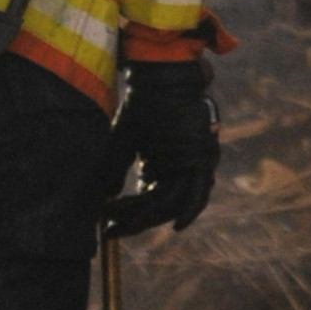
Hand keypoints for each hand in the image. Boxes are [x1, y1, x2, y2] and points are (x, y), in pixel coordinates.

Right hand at [106, 58, 218, 238]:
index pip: (151, 201)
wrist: (163, 79)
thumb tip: (108, 194)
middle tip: (110, 230)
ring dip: (149, 216)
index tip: (108, 227)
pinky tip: (175, 226)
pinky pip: (195, 192)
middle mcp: (181, 167)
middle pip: (163, 208)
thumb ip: (117, 168)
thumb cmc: (144, 105)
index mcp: (165, 164)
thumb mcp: (125, 139)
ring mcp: (193, 163)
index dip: (130, 217)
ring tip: (119, 221)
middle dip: (135, 223)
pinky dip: (189, 210)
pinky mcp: (202, 158)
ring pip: (174, 203)